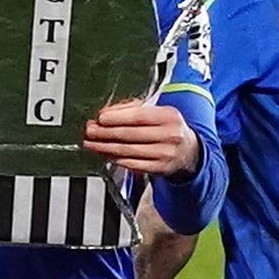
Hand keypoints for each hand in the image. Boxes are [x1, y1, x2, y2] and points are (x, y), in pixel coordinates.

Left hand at [84, 99, 200, 176]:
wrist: (189, 152)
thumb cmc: (168, 128)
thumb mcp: (158, 112)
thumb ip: (134, 109)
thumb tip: (107, 113)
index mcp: (169, 116)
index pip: (138, 116)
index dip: (116, 117)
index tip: (100, 118)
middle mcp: (170, 135)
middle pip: (130, 134)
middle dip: (105, 133)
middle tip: (90, 131)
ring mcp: (165, 154)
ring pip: (128, 150)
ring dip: (105, 147)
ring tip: (91, 143)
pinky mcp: (159, 169)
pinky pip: (132, 163)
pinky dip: (115, 158)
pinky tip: (105, 154)